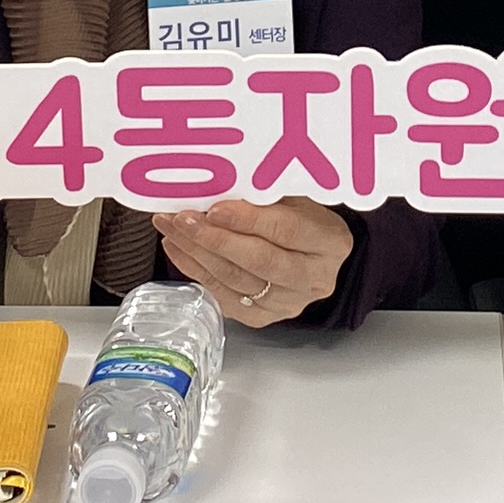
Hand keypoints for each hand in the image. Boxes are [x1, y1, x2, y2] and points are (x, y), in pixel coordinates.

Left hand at [155, 197, 354, 328]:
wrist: (309, 252)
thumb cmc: (301, 215)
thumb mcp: (295, 196)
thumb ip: (265, 194)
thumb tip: (218, 185)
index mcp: (331, 243)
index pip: (286, 231)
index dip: (248, 220)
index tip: (215, 208)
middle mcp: (314, 279)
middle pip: (259, 261)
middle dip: (215, 238)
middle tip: (182, 218)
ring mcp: (288, 303)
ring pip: (236, 279)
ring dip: (197, 252)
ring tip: (172, 227)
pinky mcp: (263, 317)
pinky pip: (223, 296)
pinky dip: (196, 271)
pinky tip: (178, 248)